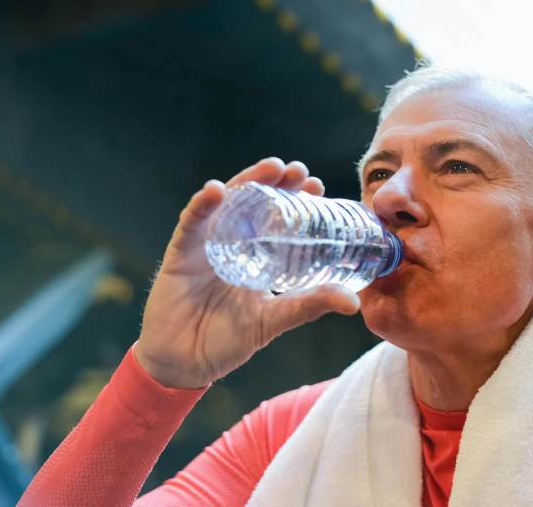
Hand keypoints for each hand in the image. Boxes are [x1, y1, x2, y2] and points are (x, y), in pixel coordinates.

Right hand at [136, 158, 360, 388]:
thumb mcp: (274, 320)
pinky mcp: (180, 254)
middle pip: (253, 202)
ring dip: (246, 182)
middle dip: (275, 182)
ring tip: (270, 168)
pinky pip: (190, 224)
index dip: (295, 200)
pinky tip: (215, 191)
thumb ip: (308, 305)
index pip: (276, 218)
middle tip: (298, 170)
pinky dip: (201, 206)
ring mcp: (205, 245)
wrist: (185, 364)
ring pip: (225, 204)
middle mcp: (231, 243)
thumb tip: (353, 302)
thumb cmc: (227, 341)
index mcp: (255, 255)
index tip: (317, 186)